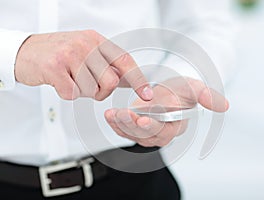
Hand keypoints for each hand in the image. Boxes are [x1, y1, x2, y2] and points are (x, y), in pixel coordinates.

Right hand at [15, 30, 152, 100]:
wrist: (25, 51)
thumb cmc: (58, 53)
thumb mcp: (86, 51)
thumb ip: (107, 65)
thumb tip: (130, 80)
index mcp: (96, 40)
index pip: (125, 61)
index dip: (138, 79)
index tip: (146, 94)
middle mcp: (86, 45)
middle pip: (111, 82)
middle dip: (101, 91)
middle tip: (88, 86)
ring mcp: (70, 55)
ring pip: (92, 90)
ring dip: (82, 91)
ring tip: (70, 79)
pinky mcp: (55, 68)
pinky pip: (73, 94)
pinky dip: (67, 93)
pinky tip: (60, 81)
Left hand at [104, 76, 228, 146]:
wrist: (168, 88)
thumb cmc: (180, 89)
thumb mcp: (194, 88)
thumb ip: (207, 96)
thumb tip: (225, 105)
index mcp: (177, 125)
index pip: (165, 132)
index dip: (153, 126)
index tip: (141, 118)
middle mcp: (162, 133)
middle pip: (147, 136)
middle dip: (133, 126)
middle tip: (121, 114)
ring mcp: (148, 132)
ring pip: (133, 135)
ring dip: (121, 125)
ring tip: (111, 113)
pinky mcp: (136, 128)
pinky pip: (124, 130)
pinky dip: (115, 124)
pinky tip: (108, 116)